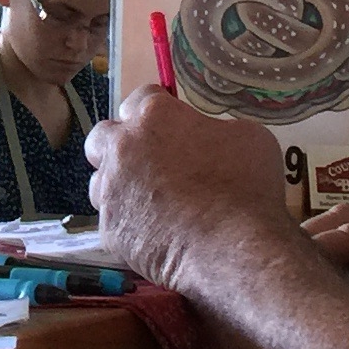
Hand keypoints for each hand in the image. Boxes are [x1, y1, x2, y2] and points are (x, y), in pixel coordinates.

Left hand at [85, 85, 285, 295]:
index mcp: (154, 115)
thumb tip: (205, 136)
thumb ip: (214, 129)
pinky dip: (128, 222)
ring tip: (150, 202)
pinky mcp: (109, 228)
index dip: (159, 112)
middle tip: (150, 162)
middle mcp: (123, 146)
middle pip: (104, 134)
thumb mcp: (248, 137)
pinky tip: (154, 232)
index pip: (142, 97)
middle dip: (121, 144)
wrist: (231, 251)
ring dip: (120, 185)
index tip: (173, 128)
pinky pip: (111, 218)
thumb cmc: (246, 187)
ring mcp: (111, 188)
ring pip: (101, 179)